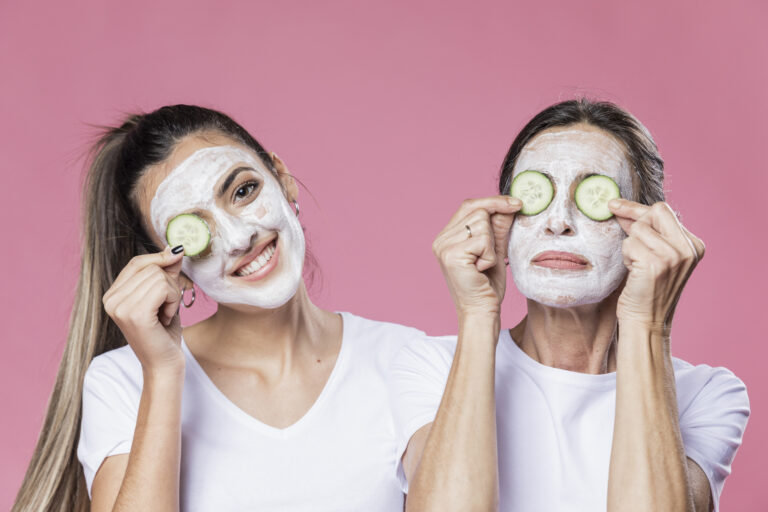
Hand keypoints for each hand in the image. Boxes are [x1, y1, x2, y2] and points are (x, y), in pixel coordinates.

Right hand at [102, 245, 186, 372]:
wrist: (164, 364)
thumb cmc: (164, 333)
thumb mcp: (165, 297)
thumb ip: (165, 272)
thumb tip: (174, 248)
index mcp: (112, 295)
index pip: (137, 262)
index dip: (159, 259)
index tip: (177, 257)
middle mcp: (110, 299)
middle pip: (150, 267)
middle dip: (169, 285)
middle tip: (166, 309)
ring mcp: (120, 307)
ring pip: (159, 276)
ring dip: (173, 295)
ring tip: (164, 315)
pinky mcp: (134, 314)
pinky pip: (164, 288)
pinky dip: (174, 301)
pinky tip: (166, 318)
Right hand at [432, 196, 521, 317]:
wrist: (481, 312)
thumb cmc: (487, 285)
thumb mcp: (495, 250)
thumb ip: (498, 227)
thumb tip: (510, 204)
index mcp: (447, 236)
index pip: (470, 205)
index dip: (493, 201)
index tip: (517, 203)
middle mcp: (441, 239)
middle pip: (477, 211)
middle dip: (494, 230)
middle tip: (491, 255)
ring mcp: (444, 247)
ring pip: (482, 224)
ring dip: (491, 246)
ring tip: (483, 265)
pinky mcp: (452, 255)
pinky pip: (483, 241)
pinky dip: (490, 256)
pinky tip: (481, 270)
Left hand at [608, 199, 705, 333]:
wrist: (646, 321)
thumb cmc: (646, 289)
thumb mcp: (654, 256)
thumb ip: (645, 232)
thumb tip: (622, 209)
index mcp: (693, 245)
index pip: (664, 211)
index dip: (636, 208)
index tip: (615, 205)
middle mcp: (687, 248)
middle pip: (653, 213)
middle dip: (632, 221)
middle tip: (619, 228)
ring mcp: (673, 256)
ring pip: (638, 229)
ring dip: (629, 246)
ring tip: (636, 265)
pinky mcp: (656, 264)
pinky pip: (629, 244)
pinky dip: (626, 256)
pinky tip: (634, 272)